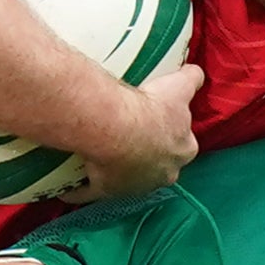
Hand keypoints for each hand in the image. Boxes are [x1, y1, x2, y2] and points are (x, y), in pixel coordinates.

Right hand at [81, 63, 200, 199]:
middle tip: (132, 138)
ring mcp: (134, 186)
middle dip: (150, 157)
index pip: (183, 145)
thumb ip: (193, 78)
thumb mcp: (179, 86)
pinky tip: (68, 189)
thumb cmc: (151, 108)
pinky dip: (78, 192)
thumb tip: (196, 71)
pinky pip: (90, 193)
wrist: (117, 126)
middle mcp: (162, 175)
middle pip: (159, 167)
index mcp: (182, 151)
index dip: (173, 135)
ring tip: (105, 157)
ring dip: (118, 173)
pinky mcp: (105, 190)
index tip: (160, 123)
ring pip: (126, 181)